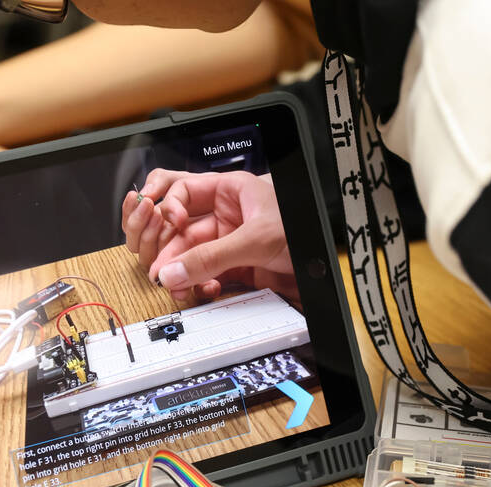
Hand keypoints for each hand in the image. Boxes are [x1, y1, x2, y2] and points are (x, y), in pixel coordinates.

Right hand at [120, 169, 294, 302]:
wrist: (328, 268)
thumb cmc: (305, 233)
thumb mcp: (256, 240)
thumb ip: (212, 256)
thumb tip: (175, 271)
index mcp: (231, 191)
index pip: (186, 193)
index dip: (172, 209)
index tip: (170, 226)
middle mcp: (227, 215)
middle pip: (184, 231)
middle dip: (172, 252)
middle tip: (162, 272)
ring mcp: (230, 243)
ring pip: (192, 257)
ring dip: (184, 273)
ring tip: (180, 288)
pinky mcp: (237, 268)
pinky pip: (207, 275)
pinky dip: (201, 285)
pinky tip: (204, 290)